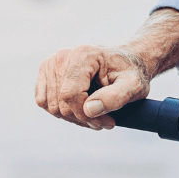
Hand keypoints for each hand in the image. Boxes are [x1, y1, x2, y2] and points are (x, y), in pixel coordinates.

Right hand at [34, 44, 151, 129]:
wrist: (125, 63)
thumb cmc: (130, 74)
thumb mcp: (134, 85)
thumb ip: (115, 97)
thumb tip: (89, 109)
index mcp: (84, 55)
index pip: (70, 95)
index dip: (85, 116)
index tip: (107, 122)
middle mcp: (63, 56)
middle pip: (59, 103)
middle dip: (82, 118)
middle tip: (104, 122)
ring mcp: (52, 63)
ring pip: (50, 105)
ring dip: (72, 118)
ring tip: (95, 117)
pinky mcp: (47, 72)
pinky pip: (44, 101)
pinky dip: (62, 112)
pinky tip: (82, 110)